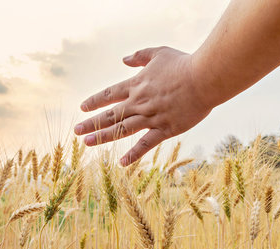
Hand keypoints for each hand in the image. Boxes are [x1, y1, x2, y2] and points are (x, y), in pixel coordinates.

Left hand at [74, 46, 213, 165]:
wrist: (204, 78)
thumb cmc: (184, 64)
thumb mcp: (159, 53)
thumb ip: (139, 56)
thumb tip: (123, 60)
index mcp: (136, 84)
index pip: (109, 94)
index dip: (94, 101)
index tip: (82, 108)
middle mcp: (139, 102)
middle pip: (110, 114)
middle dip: (91, 123)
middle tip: (76, 131)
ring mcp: (151, 117)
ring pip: (121, 130)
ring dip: (103, 137)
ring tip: (86, 143)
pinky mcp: (165, 129)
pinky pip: (145, 144)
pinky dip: (133, 155)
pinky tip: (121, 163)